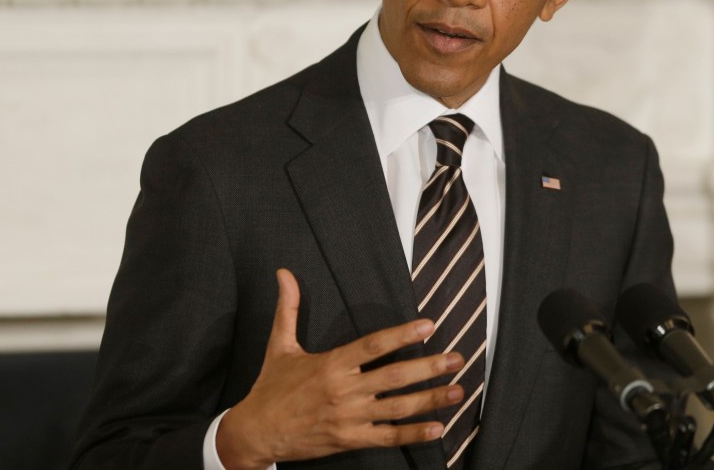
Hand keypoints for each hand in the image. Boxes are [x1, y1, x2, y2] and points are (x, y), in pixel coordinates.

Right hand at [216, 269, 464, 468]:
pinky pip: (388, 437)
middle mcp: (344, 390)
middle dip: (430, 368)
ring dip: (431, 399)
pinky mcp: (350, 439)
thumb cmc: (270, 388)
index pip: (374, 345)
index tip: (428, 325)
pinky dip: (414, 434)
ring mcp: (349, 417)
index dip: (403, 334)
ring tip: (458, 391)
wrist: (255, 432)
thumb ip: (289, 308)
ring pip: (398, 407)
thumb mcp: (280, 345)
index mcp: (331, 364)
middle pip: (394, 376)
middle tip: (457, 359)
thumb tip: (284, 273)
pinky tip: (438, 428)